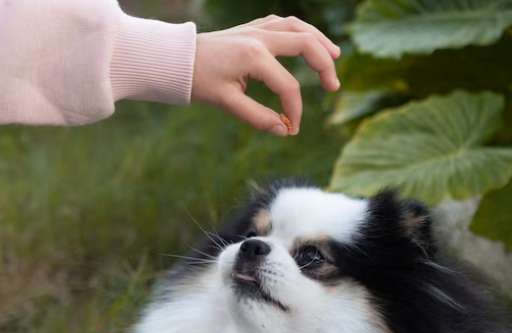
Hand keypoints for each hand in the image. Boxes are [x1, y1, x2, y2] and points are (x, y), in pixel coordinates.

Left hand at [192, 15, 340, 135]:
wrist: (177, 59)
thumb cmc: (199, 81)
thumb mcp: (226, 103)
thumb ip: (257, 117)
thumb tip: (284, 131)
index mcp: (253, 57)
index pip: (288, 86)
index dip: (295, 110)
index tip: (292, 128)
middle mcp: (259, 38)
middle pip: (305, 45)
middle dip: (324, 66)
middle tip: (333, 87)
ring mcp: (257, 28)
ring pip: (298, 27)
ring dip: (319, 41)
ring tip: (334, 57)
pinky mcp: (252, 27)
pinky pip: (284, 23)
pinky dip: (301, 31)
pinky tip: (308, 42)